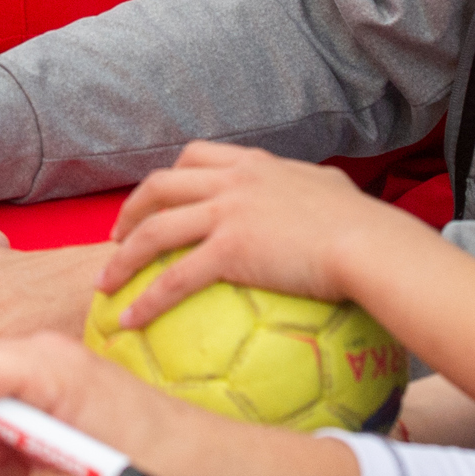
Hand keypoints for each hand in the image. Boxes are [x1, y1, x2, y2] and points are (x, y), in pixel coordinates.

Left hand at [102, 144, 427, 326]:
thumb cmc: (364, 225)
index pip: (197, 154)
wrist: (369, 244)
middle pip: (161, 185)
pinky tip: (130, 321)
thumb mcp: (331, 189)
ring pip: (155, 229)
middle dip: (131, 210)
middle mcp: (233, 181)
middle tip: (116, 237)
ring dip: (123, 257)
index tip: (159, 198)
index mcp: (255, 164)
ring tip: (106, 282)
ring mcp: (227, 212)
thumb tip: (320, 198)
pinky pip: (175, 277)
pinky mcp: (229, 249)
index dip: (171, 176)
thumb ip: (311, 188)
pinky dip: (147, 299)